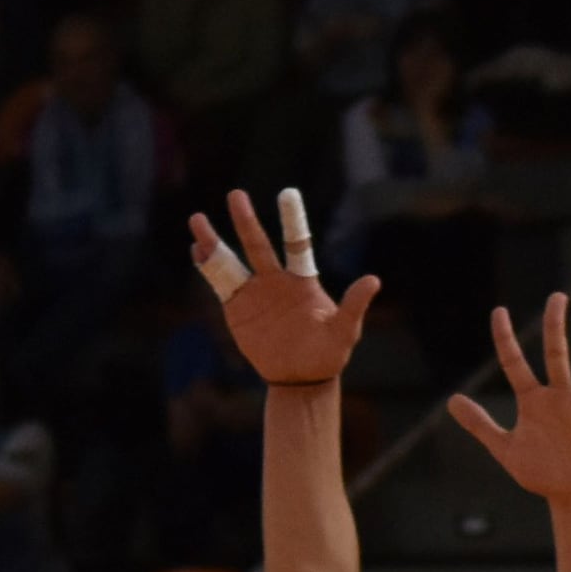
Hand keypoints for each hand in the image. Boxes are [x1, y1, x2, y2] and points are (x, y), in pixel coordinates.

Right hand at [192, 191, 384, 387]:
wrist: (301, 377)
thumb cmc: (327, 353)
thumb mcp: (344, 331)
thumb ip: (354, 305)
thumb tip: (374, 280)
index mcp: (302, 280)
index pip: (297, 244)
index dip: (292, 220)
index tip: (287, 194)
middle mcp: (275, 279)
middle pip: (257, 245)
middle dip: (246, 221)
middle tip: (236, 195)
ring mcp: (253, 292)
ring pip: (230, 260)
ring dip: (213, 241)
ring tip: (197, 220)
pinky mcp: (236, 308)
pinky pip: (220, 283)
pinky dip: (207, 267)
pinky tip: (196, 250)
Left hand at [447, 295, 570, 509]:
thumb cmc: (541, 475)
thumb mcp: (506, 450)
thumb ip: (480, 425)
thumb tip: (451, 402)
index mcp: (532, 401)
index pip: (514, 363)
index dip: (505, 338)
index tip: (498, 312)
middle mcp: (557, 395)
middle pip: (555, 352)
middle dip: (555, 325)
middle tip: (557, 297)